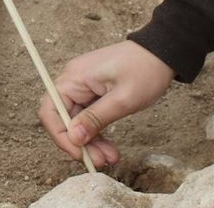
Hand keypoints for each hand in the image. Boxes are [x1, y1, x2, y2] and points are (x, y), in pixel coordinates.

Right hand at [39, 40, 173, 167]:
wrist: (163, 52)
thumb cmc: (145, 69)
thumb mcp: (122, 99)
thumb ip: (95, 119)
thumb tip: (73, 138)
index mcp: (74, 77)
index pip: (51, 112)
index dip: (62, 137)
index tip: (81, 154)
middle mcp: (74, 80)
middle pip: (64, 119)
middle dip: (80, 143)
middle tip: (100, 161)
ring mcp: (84, 86)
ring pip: (77, 121)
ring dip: (91, 142)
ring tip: (111, 157)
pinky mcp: (94, 91)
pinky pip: (88, 116)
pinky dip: (97, 132)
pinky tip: (110, 147)